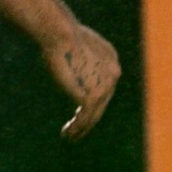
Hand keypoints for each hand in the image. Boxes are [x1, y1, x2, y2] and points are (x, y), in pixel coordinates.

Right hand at [43, 21, 119, 139]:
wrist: (61, 34)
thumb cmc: (58, 34)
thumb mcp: (73, 42)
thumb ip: (77, 55)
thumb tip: (69, 56)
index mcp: (110, 59)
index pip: (104, 84)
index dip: (93, 99)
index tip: (81, 110)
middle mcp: (113, 73)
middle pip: (102, 102)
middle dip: (89, 117)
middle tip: (77, 130)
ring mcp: (106, 85)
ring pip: (95, 112)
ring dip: (83, 127)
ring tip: (71, 137)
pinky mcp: (93, 95)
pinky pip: (87, 116)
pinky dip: (78, 127)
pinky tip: (69, 134)